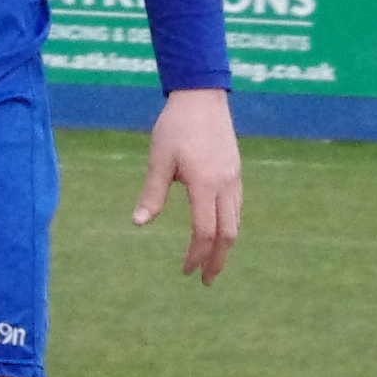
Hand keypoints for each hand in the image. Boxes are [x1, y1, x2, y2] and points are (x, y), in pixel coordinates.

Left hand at [135, 87, 243, 282]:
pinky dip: (229, 227)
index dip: (196, 255)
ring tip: (212, 261)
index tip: (185, 271)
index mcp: (205, 184)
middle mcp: (225, 186)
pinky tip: (218, 232)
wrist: (202, 97)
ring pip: (236, 223)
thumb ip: (152, 193)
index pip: (204, 232)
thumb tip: (139, 223)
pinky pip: (237, 209)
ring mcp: (234, 179)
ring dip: (224, 246)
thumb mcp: (159, 159)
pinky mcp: (236, 173)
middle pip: (228, 235)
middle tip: (206, 280)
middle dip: (217, 260)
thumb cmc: (176, 126)